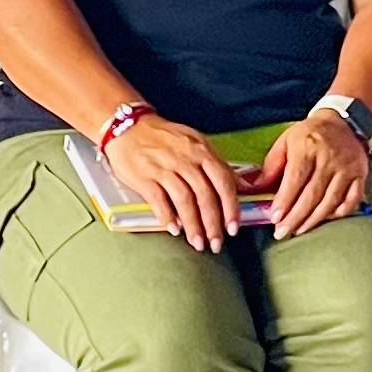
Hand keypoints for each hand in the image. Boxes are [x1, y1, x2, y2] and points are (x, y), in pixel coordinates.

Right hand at [104, 114, 242, 252]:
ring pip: (184, 201)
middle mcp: (186, 160)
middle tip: (216, 244)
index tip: (233, 227)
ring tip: (197, 243)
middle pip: (205, 195)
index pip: (223, 181)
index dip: (230, 207)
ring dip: (193, 226)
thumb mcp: (197, 143)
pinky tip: (174, 230)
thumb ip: (218, 165)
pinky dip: (167, 217)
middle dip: (212, 224)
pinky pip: (159, 200)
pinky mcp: (145, 177)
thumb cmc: (166, 138)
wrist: (129, 127)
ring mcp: (164, 168)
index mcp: (202, 151)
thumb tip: (242, 186)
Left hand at [262, 113, 371, 237]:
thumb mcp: (285, 142)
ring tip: (299, 230)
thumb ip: (271, 166)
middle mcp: (329, 158)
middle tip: (282, 232)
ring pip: (330, 201)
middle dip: (295, 217)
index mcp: (308, 147)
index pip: (296, 179)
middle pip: (312, 195)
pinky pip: (351, 200)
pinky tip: (325, 219)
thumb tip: (256, 187)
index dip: (285, 201)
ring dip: (313, 220)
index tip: (275, 217)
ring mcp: (347, 168)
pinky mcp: (360, 175)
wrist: (342, 122)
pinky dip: (338, 213)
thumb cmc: (310, 134)